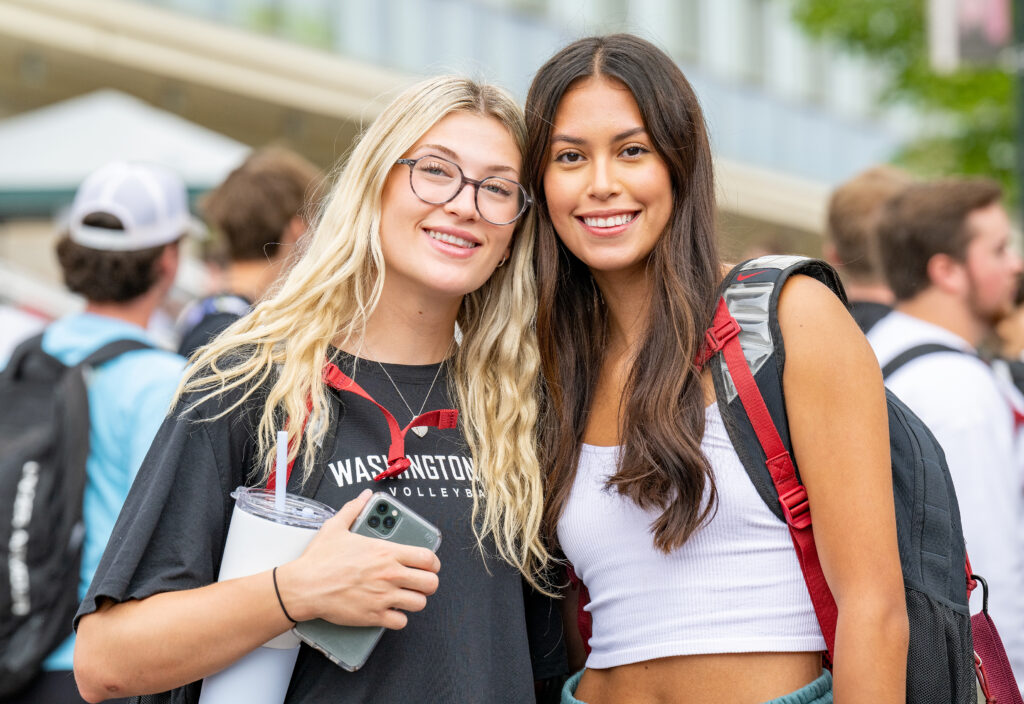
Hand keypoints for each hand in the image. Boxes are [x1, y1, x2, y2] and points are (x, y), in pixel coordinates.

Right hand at [276, 490, 440, 629]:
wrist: (304, 586)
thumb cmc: (319, 560)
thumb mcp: (336, 527)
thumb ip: (354, 509)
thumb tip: (365, 496)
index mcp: (386, 552)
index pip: (428, 558)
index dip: (433, 563)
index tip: (429, 565)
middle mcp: (389, 575)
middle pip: (430, 583)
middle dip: (428, 583)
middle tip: (420, 582)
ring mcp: (383, 597)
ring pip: (419, 603)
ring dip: (414, 600)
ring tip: (405, 596)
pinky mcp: (374, 616)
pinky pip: (401, 622)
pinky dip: (398, 618)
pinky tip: (391, 611)